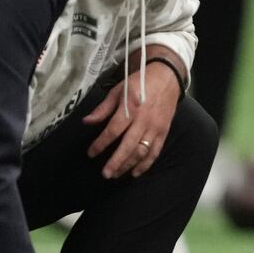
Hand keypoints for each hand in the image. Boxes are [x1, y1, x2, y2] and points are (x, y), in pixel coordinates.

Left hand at [84, 62, 180, 178]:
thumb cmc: (139, 83)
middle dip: (116, 162)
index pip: (113, 130)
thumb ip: (103, 109)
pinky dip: (146, 164)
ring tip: (116, 174)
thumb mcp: (118, 91)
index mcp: (130, 108)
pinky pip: (155, 152)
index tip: (91, 154)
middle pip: (128, 146)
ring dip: (129, 165)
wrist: (167, 78)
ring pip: (142, 151)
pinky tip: (135, 173)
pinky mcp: (163, 132)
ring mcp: (155, 127)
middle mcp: (143, 120)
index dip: (101, 144)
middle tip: (105, 174)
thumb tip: (86, 122)